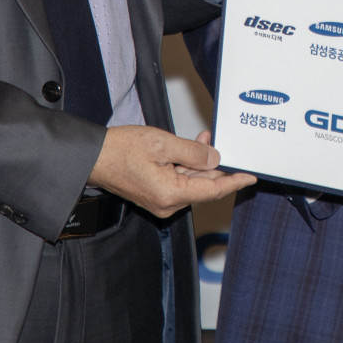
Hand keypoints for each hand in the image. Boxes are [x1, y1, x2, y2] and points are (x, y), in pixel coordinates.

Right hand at [89, 127, 254, 218]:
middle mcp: (167, 203)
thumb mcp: (163, 144)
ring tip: (203, 139)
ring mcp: (160, 201)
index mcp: (171, 194)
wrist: (93, 157)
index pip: (213, 191)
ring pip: (192, 183)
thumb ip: (193, 152)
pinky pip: (179, 182)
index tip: (250, 176)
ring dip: (199, 163)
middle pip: (203, 187)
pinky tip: (189, 149)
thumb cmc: (120, 150)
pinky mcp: (155, 195)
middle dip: (214, 165)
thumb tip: (214, 159)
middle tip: (219, 143)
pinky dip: (186, 167)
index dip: (234, 181)